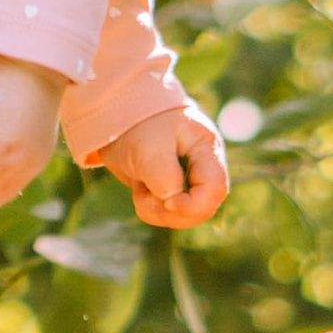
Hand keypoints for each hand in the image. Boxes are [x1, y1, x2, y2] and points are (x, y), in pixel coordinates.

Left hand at [91, 100, 229, 228]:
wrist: (116, 116)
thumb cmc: (138, 125)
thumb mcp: (149, 150)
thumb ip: (165, 179)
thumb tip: (173, 204)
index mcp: (207, 149)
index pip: (215, 188)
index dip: (194, 205)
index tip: (168, 203)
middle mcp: (203, 167)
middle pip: (203, 208)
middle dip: (173, 212)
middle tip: (146, 196)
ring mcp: (188, 180)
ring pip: (184, 216)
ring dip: (158, 211)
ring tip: (140, 187)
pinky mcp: (171, 190)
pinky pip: (166, 214)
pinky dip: (150, 207)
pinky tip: (140, 187)